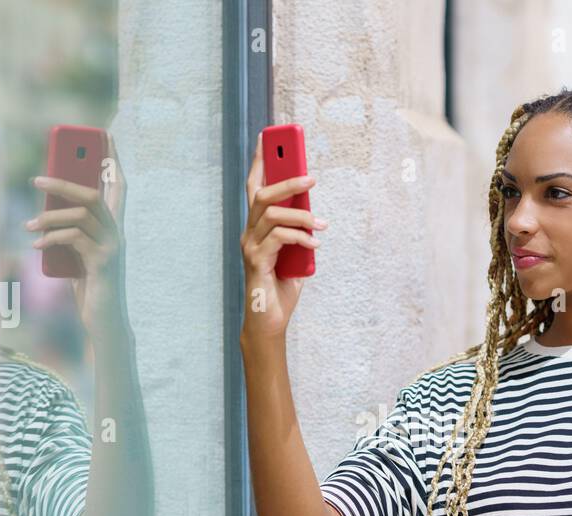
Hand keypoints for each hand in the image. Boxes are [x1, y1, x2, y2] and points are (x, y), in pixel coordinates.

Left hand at [27, 131, 127, 333]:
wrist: (102, 319)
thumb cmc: (87, 285)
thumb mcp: (74, 251)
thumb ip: (68, 229)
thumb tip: (46, 208)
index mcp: (112, 226)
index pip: (118, 186)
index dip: (113, 160)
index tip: (105, 135)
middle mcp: (117, 233)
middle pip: (94, 194)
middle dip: (64, 182)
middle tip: (36, 179)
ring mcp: (112, 247)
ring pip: (82, 214)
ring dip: (50, 216)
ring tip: (29, 225)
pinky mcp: (103, 262)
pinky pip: (75, 238)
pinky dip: (52, 239)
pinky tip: (36, 246)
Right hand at [239, 131, 325, 339]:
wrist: (271, 320)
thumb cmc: (282, 286)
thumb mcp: (296, 252)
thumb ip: (299, 232)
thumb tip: (313, 213)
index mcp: (257, 227)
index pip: (254, 187)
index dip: (259, 162)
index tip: (268, 138)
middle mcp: (249, 233)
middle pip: (261, 194)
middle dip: (287, 180)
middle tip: (311, 177)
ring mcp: (250, 247)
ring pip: (271, 213)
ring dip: (301, 214)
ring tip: (322, 223)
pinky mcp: (257, 261)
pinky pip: (279, 238)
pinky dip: (301, 236)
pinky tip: (316, 243)